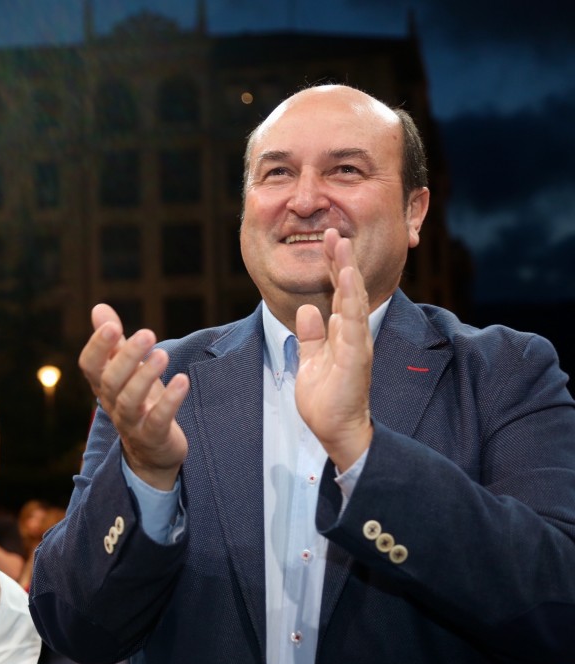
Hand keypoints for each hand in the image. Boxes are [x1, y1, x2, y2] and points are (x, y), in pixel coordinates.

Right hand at [78, 304, 188, 489]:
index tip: (112, 325)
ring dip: (145, 376)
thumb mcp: (127, 370)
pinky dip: (170, 400)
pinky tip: (183, 381)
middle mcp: (112, 403)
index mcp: (103, 385)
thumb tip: (98, 308)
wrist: (152, 451)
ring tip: (162, 355)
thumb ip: (114, 342)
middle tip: (147, 333)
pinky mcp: (153, 436)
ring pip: (130, 400)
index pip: (90, 365)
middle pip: (111, 380)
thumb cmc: (140, 402)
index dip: (98, 346)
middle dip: (127, 356)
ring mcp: (131, 422)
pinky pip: (158, 420)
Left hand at [295, 229, 373, 470]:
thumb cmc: (326, 399)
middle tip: (334, 231)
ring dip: (348, 273)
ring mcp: (356, 345)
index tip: (327, 240)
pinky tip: (348, 283)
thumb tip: (308, 309)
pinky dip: (351, 304)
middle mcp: (353, 334)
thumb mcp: (311, 359)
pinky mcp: (355, 359)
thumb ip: (311, 335)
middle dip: (341, 260)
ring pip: (353, 302)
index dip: (333, 266)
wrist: (335, 429)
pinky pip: (353, 327)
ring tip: (342, 247)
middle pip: (348, 290)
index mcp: (341, 333)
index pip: (338, 293)